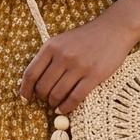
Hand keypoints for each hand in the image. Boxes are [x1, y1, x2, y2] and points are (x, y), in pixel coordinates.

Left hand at [19, 8, 135, 113]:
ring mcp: (78, 66)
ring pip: (57, 94)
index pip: (31, 73)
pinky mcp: (93, 76)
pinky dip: (67, 107)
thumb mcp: (62, 41)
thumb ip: (48, 58)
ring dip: (54, 103)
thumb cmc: (85, 38)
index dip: (25, 89)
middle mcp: (63, 56)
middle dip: (42, 97)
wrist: (113, 30)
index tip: (26, 98)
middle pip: (43, 87)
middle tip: (47, 99)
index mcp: (51, 46)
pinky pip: (75, 98)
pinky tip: (65, 109)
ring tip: (56, 104)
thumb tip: (33, 82)